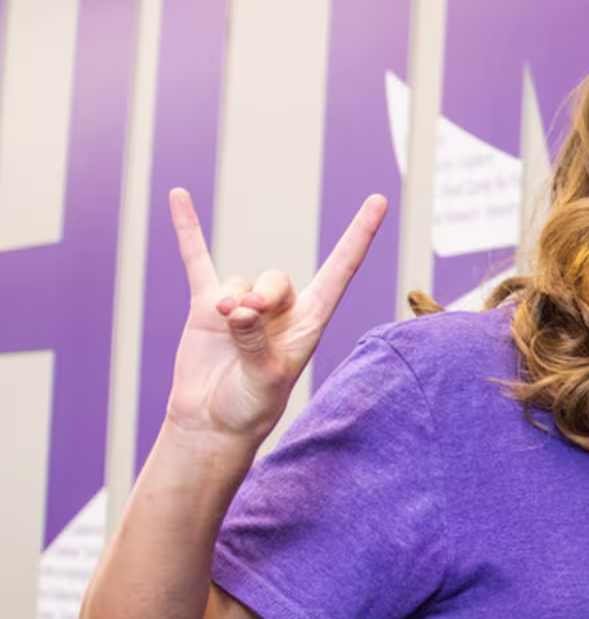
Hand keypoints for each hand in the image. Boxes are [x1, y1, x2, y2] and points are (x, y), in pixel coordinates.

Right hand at [162, 187, 386, 445]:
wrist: (212, 421)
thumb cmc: (251, 407)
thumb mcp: (265, 379)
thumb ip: (255, 343)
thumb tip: (241, 308)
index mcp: (310, 322)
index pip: (341, 270)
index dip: (359, 236)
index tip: (378, 201)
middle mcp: (281, 310)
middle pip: (277, 279)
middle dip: (263, 295)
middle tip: (247, 316)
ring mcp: (242, 305)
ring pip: (240, 281)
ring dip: (231, 298)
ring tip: (224, 323)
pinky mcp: (206, 307)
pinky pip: (198, 262)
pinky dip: (190, 232)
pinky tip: (180, 198)